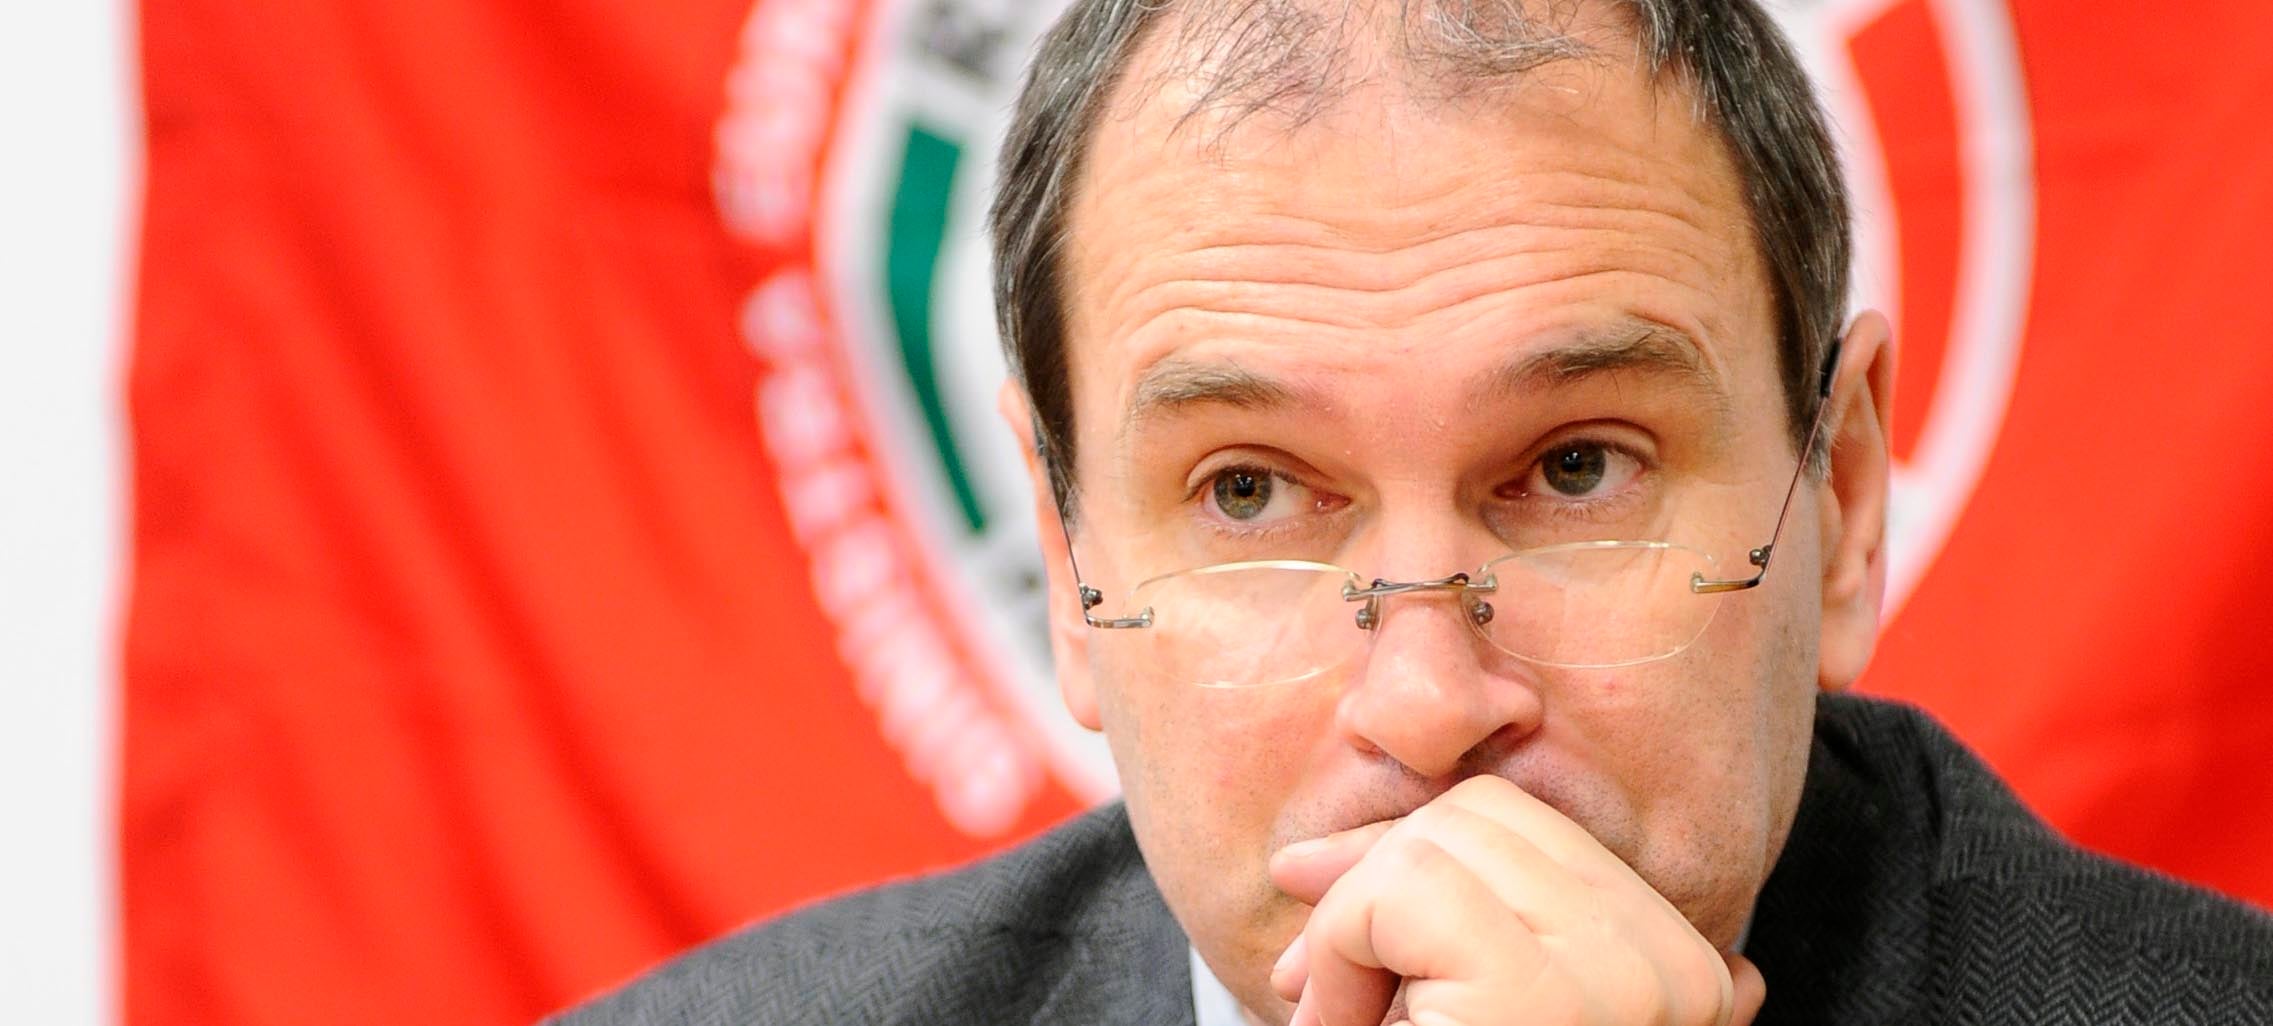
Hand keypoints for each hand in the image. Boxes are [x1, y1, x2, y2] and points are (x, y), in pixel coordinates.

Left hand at [1266, 775, 1764, 1025]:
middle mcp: (1677, 970)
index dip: (1406, 858)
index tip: (1330, 929)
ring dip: (1352, 935)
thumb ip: (1427, 931)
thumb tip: (1303, 860)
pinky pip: (1399, 893)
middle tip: (1326, 991)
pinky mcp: (1542, 993)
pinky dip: (1342, 957)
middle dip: (1374, 885)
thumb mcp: (1461, 1011)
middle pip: (1481, 818)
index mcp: (1680, 973)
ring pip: (1432, 845)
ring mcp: (1624, 979)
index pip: (1525, 827)